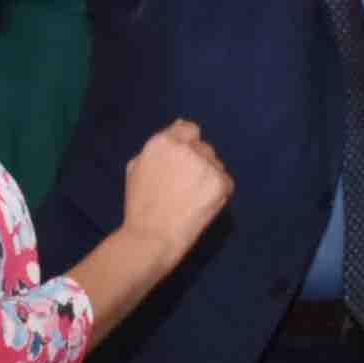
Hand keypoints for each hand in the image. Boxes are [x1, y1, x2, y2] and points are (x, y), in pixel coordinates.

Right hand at [120, 119, 232, 256]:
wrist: (151, 237)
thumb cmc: (140, 205)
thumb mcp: (137, 166)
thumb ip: (158, 145)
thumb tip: (179, 125)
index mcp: (163, 141)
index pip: (189, 129)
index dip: (188, 146)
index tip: (184, 164)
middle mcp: (187, 147)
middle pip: (204, 148)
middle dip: (198, 163)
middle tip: (185, 188)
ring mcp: (206, 164)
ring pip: (216, 165)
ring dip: (209, 177)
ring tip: (191, 200)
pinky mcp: (221, 183)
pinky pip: (226, 182)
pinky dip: (218, 193)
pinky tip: (201, 206)